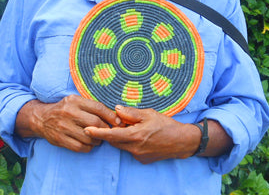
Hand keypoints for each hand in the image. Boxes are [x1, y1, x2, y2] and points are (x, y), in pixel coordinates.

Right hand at [15, 95, 120, 152]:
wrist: (41, 118)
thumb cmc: (64, 109)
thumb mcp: (75, 101)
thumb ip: (91, 106)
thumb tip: (114, 114)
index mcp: (75, 101)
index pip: (98, 107)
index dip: (111, 116)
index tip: (118, 122)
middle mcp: (69, 112)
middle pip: (95, 123)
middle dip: (105, 129)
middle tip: (109, 131)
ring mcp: (64, 127)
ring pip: (89, 137)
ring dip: (97, 140)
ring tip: (98, 138)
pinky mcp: (60, 139)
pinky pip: (80, 147)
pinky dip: (88, 147)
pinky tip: (89, 144)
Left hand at [84, 105, 200, 163]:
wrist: (181, 142)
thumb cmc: (165, 124)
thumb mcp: (148, 114)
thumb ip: (131, 113)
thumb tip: (116, 110)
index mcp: (135, 136)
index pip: (111, 135)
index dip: (97, 133)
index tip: (86, 130)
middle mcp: (134, 149)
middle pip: (114, 141)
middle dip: (110, 132)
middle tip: (111, 122)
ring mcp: (138, 156)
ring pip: (122, 145)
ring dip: (120, 137)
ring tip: (128, 126)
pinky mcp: (143, 159)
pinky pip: (130, 149)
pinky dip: (129, 142)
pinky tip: (137, 134)